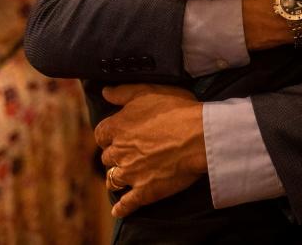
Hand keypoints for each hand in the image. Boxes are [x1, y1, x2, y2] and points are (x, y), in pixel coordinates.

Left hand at [95, 84, 206, 217]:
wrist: (200, 136)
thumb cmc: (178, 110)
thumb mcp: (150, 92)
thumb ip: (124, 92)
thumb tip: (104, 92)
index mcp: (117, 127)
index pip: (101, 133)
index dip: (109, 134)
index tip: (117, 134)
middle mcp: (119, 152)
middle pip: (107, 157)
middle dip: (115, 155)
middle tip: (127, 153)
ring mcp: (131, 173)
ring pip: (113, 179)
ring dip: (116, 178)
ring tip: (122, 177)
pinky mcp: (145, 191)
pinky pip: (127, 203)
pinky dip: (122, 208)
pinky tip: (118, 210)